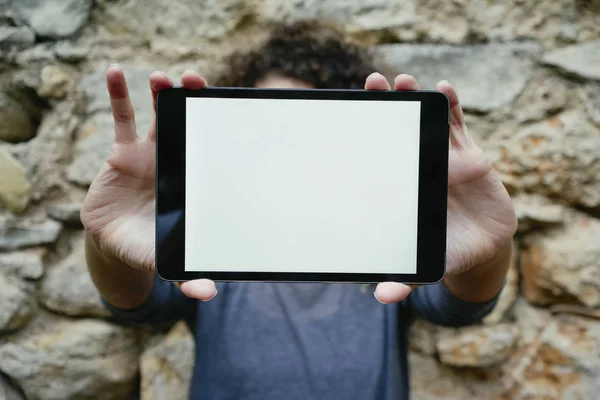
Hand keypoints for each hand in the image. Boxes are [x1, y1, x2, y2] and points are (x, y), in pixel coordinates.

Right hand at [81, 65, 215, 299]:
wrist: (118, 241)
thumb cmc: (151, 246)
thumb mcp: (166, 259)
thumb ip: (186, 273)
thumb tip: (208, 293)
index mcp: (193, 180)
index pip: (209, 147)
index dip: (216, 127)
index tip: (226, 106)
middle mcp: (177, 161)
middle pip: (188, 123)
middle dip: (192, 99)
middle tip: (195, 79)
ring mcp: (151, 153)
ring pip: (158, 115)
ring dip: (161, 92)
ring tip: (160, 77)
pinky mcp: (123, 152)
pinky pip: (122, 118)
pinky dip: (119, 94)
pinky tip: (115, 71)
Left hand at [369, 73, 517, 303]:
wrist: (482, 246)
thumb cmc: (445, 251)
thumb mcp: (425, 264)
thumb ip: (405, 277)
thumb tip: (381, 297)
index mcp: (402, 188)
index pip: (379, 157)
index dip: (365, 136)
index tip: (348, 115)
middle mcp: (417, 168)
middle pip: (399, 129)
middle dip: (387, 105)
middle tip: (372, 83)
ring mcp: (443, 158)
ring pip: (427, 121)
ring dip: (417, 98)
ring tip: (406, 80)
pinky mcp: (469, 156)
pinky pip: (459, 125)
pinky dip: (451, 106)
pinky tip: (442, 89)